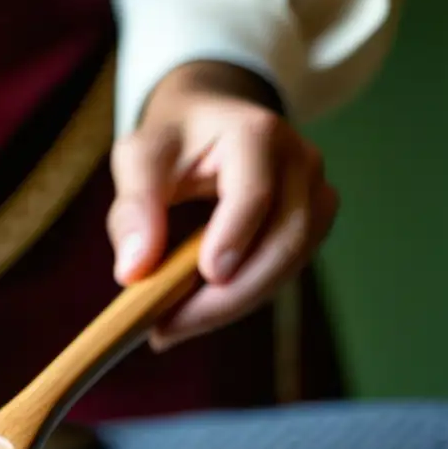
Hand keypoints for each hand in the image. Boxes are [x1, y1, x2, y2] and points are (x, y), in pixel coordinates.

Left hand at [107, 60, 338, 350]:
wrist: (210, 119)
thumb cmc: (172, 139)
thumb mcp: (139, 159)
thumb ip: (133, 208)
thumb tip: (132, 273)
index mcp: (257, 134)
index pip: (256, 192)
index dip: (235, 237)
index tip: (206, 275)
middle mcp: (300, 161)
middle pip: (285, 238)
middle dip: (229, 294)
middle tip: (168, 328)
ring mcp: (315, 193)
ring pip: (290, 264)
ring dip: (234, 304)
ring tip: (174, 325)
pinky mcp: (312, 223)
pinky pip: (285, 271)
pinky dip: (243, 297)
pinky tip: (200, 309)